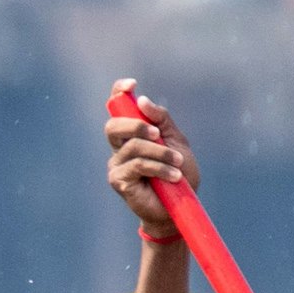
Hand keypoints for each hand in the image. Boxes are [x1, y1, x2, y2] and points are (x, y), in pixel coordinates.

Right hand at [103, 85, 199, 233]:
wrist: (179, 208)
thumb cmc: (178, 175)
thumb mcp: (177, 142)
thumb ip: (161, 120)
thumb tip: (143, 100)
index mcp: (132, 135)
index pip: (118, 109)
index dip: (119, 93)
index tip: (130, 84)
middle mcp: (120, 148)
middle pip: (114, 126)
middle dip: (137, 126)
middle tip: (158, 134)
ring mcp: (117, 165)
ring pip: (134, 146)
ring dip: (161, 153)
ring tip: (178, 163)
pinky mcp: (119, 181)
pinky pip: (138, 165)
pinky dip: (159, 167)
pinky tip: (172, 176)